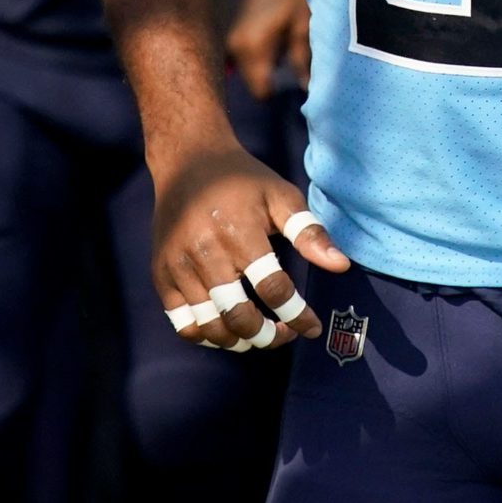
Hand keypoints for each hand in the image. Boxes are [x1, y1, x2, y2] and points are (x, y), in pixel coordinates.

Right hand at [151, 143, 347, 350]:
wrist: (188, 162)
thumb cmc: (243, 180)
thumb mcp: (281, 196)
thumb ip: (310, 232)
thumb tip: (340, 265)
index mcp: (239, 231)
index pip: (273, 289)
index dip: (297, 315)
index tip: (312, 327)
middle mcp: (204, 252)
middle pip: (239, 315)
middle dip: (267, 335)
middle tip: (284, 334)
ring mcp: (178, 266)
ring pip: (210, 326)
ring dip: (238, 340)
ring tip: (258, 335)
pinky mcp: (161, 275)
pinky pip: (182, 322)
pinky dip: (206, 335)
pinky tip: (227, 329)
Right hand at [227, 0, 310, 99]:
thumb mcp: (304, 26)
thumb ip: (303, 60)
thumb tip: (306, 88)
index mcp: (252, 48)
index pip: (261, 92)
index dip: (279, 90)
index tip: (291, 76)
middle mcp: (231, 48)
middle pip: (249, 83)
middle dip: (268, 79)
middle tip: (285, 60)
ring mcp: (223, 40)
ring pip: (241, 71)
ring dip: (258, 66)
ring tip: (275, 44)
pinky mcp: (221, 32)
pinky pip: (234, 56)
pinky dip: (248, 55)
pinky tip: (262, 37)